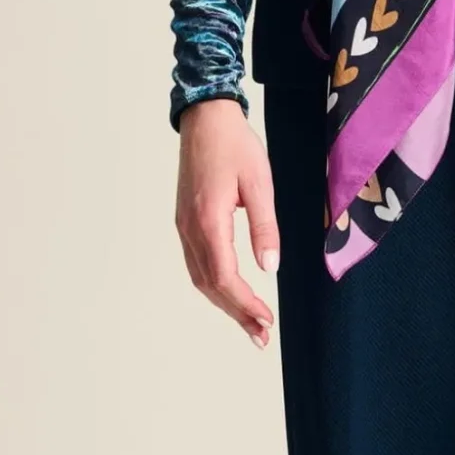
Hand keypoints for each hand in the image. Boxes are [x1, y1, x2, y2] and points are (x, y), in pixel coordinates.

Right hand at [174, 97, 279, 347]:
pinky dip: (214, 285)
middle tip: (261, 335)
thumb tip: (269, 268)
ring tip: (250, 323)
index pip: (225, 277)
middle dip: (236, 313)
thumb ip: (265, 227)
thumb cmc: (235, 145)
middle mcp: (190, 228)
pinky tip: (230, 293)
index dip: (245, 304)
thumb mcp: (260, 182)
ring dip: (224, 303)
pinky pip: (196, 263)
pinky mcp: (185, 221)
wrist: (204, 118)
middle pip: (210, 285)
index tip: (267, 320)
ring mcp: (184, 226)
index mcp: (209, 220)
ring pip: (200, 277)